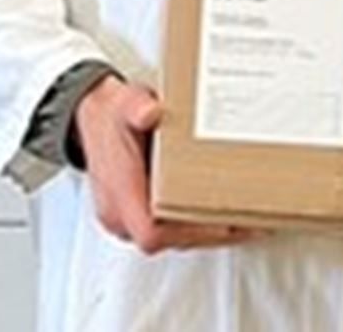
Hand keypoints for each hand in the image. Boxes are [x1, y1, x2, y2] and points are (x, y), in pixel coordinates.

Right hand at [74, 76, 258, 255]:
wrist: (93, 117)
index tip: (221, 223)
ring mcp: (125, 218)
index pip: (151, 233)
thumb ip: (137, 107)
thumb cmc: (112, 116)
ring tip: (245, 221)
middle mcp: (118, 213)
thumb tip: (150, 112)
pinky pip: (166, 231)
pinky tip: (219, 213)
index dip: (189, 233)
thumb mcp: (126, 103)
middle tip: (250, 222)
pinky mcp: (135, 215)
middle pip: (167, 240)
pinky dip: (194, 226)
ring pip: (168, 239)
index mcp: (117, 192)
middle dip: (208, 233)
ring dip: (204, 232)